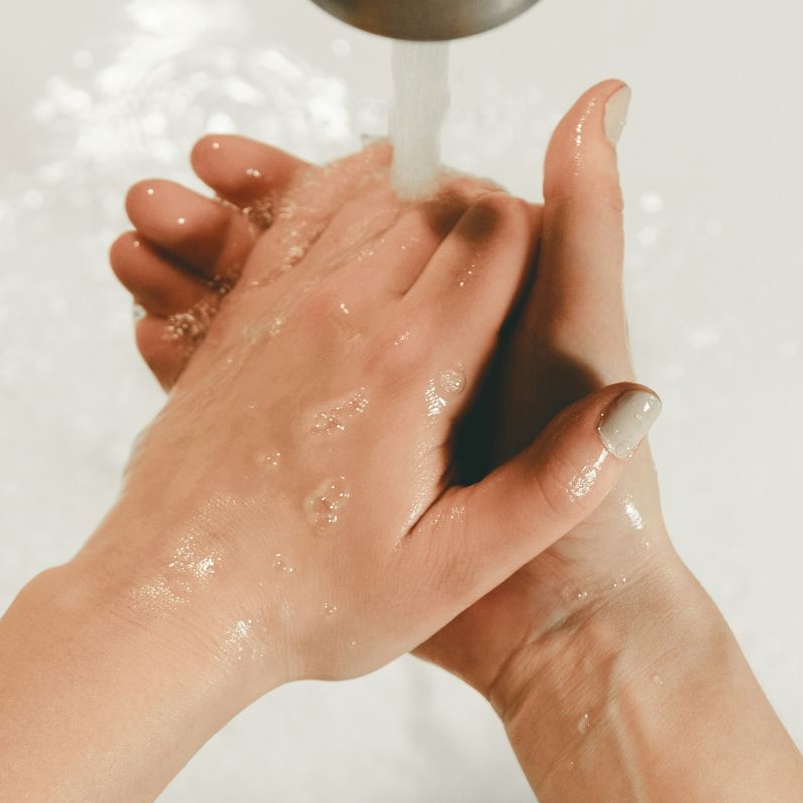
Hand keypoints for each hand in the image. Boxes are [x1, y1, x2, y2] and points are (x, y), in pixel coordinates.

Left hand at [88, 140, 661, 693]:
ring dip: (412, 203)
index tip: (548, 269)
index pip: (500, 233)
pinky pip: (295, 220)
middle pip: (436, 200)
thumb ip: (550, 491)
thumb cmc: (311, 602)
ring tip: (444, 244)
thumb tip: (632, 409)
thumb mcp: (448, 572)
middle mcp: (345, 315)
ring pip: (365, 196)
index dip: (539, 232)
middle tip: (503, 265)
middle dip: (481, 215)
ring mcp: (283, 308)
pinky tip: (359, 230)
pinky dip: (335, 204)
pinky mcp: (240, 320)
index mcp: (413, 367)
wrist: (170, 605)